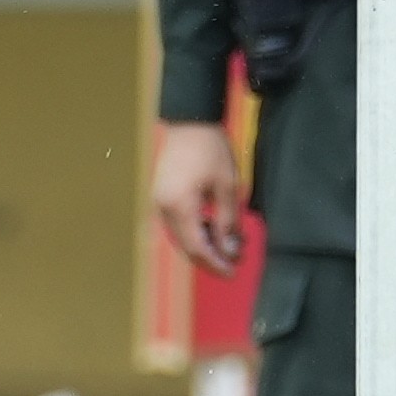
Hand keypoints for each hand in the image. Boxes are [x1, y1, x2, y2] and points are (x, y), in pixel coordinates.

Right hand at [150, 118, 245, 275]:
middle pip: (186, 247)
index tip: (233, 272)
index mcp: (179, 206)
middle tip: (235, 263)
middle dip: (211, 258)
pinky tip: (215, 227)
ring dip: (205, 244)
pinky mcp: (162, 196)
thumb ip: (228, 222)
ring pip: (182, 237)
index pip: (197, 248)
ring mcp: (160, 202)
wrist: (190, 123)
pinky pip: (178, 224)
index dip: (215, 264)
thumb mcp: (227, 187)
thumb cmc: (211, 150)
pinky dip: (196, 231)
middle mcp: (164, 208)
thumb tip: (230, 250)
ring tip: (232, 242)